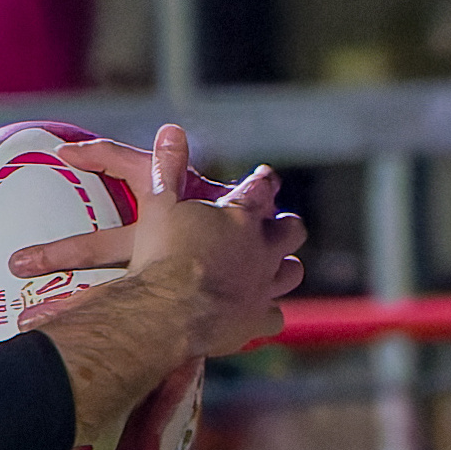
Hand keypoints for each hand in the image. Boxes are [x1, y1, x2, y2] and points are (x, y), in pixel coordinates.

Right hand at [17, 126, 303, 358]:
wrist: (168, 311)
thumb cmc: (163, 256)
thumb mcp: (159, 203)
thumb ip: (169, 167)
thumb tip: (172, 129)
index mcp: (240, 217)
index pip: (260, 189)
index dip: (263, 181)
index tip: (265, 176)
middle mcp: (262, 249)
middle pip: (290, 230)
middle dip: (284, 225)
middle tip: (277, 223)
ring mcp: (264, 286)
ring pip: (291, 272)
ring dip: (283, 267)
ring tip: (273, 266)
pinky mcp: (257, 320)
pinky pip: (274, 316)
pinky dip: (266, 312)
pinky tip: (256, 312)